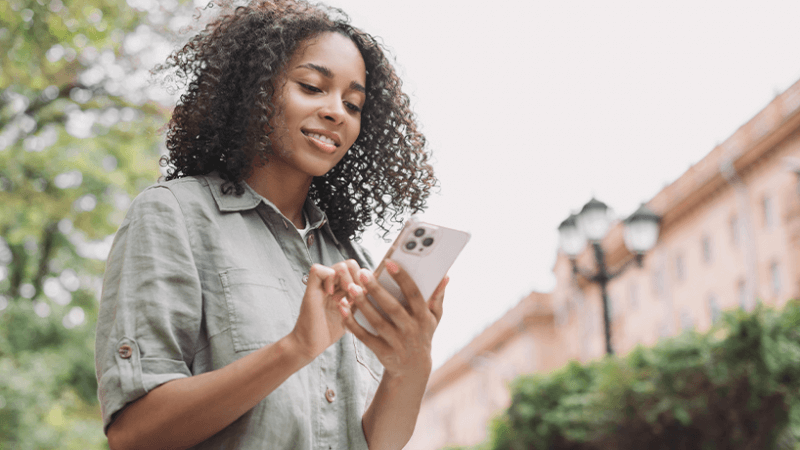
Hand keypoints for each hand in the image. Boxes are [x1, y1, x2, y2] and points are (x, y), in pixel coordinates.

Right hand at [289, 260, 361, 361]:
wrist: (310, 345)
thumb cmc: (329, 331)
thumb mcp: (351, 314)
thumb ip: (360, 301)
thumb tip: (378, 291)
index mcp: (341, 287)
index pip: (358, 270)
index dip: (364, 280)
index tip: (364, 296)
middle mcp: (332, 283)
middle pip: (351, 264)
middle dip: (358, 279)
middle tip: (355, 296)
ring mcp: (321, 285)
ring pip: (339, 265)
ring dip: (347, 280)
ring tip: (345, 296)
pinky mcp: (310, 289)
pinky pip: (318, 270)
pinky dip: (328, 279)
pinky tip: (331, 294)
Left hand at [341, 259, 448, 379]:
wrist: (413, 370)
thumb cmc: (422, 335)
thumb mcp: (434, 318)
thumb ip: (437, 297)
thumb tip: (445, 276)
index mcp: (424, 317)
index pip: (414, 295)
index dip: (403, 278)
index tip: (389, 262)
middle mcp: (411, 330)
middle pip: (393, 308)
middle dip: (377, 290)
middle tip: (363, 273)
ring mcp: (397, 343)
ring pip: (377, 322)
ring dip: (363, 305)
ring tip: (351, 288)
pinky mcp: (382, 352)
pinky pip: (365, 337)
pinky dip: (353, 324)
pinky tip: (344, 309)